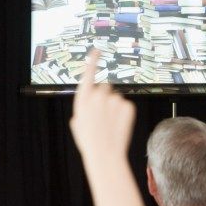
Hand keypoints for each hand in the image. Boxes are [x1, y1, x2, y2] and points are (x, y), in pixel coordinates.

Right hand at [69, 49, 144, 205]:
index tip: (97, 50)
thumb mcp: (78, 124)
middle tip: (103, 116)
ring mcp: (114, 100)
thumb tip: (88, 104)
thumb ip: (82, 109)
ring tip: (110, 125)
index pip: (88, 73)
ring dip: (115, 108)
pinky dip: (124, 114)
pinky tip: (119, 125)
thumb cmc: (89, 142)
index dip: (93, 61)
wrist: (105, 154)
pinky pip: (126, 105)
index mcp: (83, 99)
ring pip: (116, 98)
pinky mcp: (127, 106)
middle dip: (105, 97)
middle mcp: (98, 95)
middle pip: (105, 87)